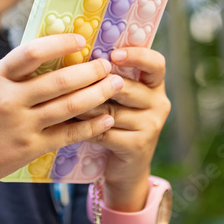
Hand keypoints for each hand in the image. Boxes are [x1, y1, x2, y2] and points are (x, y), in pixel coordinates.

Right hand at [0, 34, 123, 202]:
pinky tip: (107, 117)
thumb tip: (50, 51)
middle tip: (107, 64)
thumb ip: (12, 75)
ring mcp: (21, 126)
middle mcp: (9, 100)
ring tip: (115, 84)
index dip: (60, 43)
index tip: (81, 39)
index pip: (32, 52)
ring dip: (98, 93)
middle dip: (90, 70)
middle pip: (59, 80)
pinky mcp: (31, 148)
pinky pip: (69, 134)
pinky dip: (91, 125)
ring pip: (70, 106)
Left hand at [80, 47, 170, 210]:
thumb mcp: (119, 100)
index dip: (137, 55)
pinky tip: (70, 126)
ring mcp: (152, 126)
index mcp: (155, 86)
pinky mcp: (139, 146)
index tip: (113, 55)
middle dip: (96, 86)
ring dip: (85, 108)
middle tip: (71, 81)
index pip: (156, 64)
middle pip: (126, 87)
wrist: (126, 169)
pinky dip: (85, 128)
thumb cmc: (117, 124)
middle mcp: (159, 103)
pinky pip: (105, 131)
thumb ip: (110, 80)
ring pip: (111, 110)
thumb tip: (80, 58)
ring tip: (65, 104)